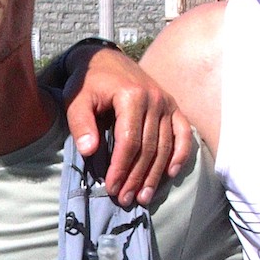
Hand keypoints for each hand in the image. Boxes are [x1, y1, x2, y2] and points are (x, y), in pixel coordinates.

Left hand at [65, 47, 191, 206]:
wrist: (104, 59)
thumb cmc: (87, 83)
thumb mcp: (76, 100)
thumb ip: (81, 124)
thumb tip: (89, 151)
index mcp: (131, 96)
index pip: (129, 141)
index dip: (121, 168)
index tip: (111, 187)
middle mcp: (155, 99)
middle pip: (149, 148)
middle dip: (137, 177)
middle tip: (125, 199)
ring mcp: (167, 102)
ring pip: (166, 146)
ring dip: (155, 175)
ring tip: (144, 197)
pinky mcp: (173, 106)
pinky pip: (183, 133)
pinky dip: (180, 155)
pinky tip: (170, 174)